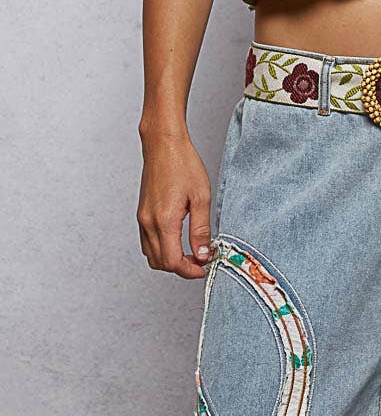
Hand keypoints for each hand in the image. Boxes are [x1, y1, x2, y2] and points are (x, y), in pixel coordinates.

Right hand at [137, 129, 211, 278]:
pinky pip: (147, 243)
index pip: (172, 262)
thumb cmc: (182, 164)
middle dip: (181, 268)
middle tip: (200, 262)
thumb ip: (201, 230)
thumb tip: (203, 254)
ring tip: (190, 253)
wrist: (163, 144)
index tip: (203, 268)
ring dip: (170, 261)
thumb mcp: (201, 198)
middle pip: (161, 263)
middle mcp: (148, 222)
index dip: (189, 270)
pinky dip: (161, 250)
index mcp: (164, 220)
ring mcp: (142, 219)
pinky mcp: (141, 214)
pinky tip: (177, 242)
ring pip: (151, 256)